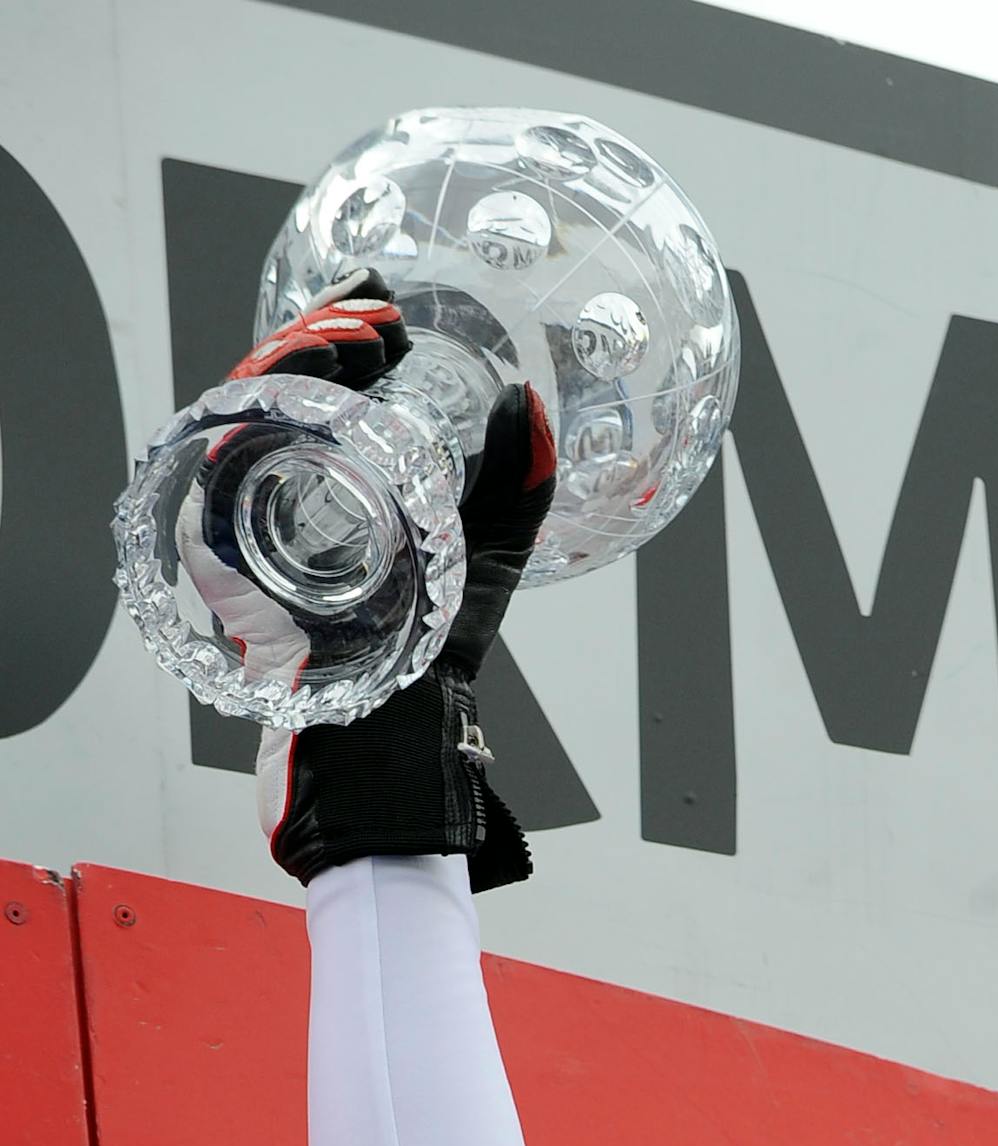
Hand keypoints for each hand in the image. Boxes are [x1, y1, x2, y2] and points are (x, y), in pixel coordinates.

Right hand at [177, 280, 555, 888]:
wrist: (390, 739)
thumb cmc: (426, 658)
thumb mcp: (482, 556)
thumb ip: (513, 490)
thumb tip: (530, 408)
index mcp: (333, 484)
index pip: (323, 384)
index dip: (342, 331)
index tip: (384, 307)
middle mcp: (281, 492)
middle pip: (280, 381)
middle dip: (323, 330)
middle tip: (375, 320)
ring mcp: (244, 518)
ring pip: (249, 405)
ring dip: (299, 355)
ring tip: (358, 340)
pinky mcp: (220, 549)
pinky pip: (223, 457)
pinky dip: (262, 410)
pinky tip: (309, 381)